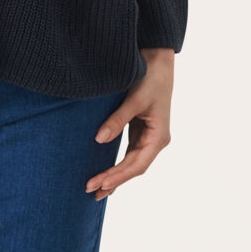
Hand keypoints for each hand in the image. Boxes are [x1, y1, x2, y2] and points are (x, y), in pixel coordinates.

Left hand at [85, 48, 174, 200]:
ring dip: (115, 175)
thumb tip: (99, 140)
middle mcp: (155, 140)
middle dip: (113, 180)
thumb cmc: (150, 78)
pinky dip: (118, 162)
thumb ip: (117, 120)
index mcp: (159, 137)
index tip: (100, 183)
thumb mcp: (134, 99)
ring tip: (96, 189)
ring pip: (131, 162)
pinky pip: (128, 151)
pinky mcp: (140, 128)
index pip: (136, 164)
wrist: (158, 60)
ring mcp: (148, 135)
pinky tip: (107, 172)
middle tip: (91, 191)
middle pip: (133, 167)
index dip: (118, 176)